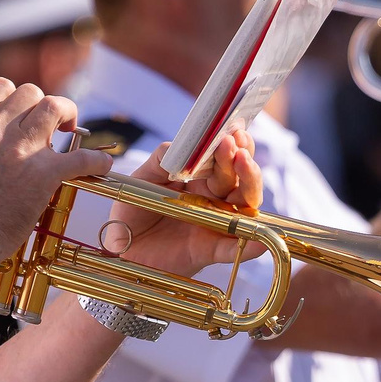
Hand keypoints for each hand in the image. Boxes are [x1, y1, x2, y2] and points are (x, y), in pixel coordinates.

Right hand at [0, 77, 108, 261]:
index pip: (1, 87)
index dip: (17, 98)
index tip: (24, 113)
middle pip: (31, 93)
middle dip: (42, 107)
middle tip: (51, 125)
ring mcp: (19, 149)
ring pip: (55, 107)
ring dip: (68, 116)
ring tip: (71, 131)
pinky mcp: (43, 174)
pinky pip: (82, 157)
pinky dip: (96, 161)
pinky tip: (101, 165)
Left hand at [101, 132, 264, 278]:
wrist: (120, 245)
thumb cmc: (133, 209)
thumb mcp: (143, 178)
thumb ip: (162, 159)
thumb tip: (183, 144)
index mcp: (201, 179)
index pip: (225, 159)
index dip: (233, 145)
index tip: (233, 131)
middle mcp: (214, 199)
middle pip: (241, 179)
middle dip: (243, 160)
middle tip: (236, 146)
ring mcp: (215, 223)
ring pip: (245, 206)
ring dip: (250, 184)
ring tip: (245, 165)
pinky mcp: (209, 250)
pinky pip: (233, 248)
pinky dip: (250, 245)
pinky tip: (260, 239)